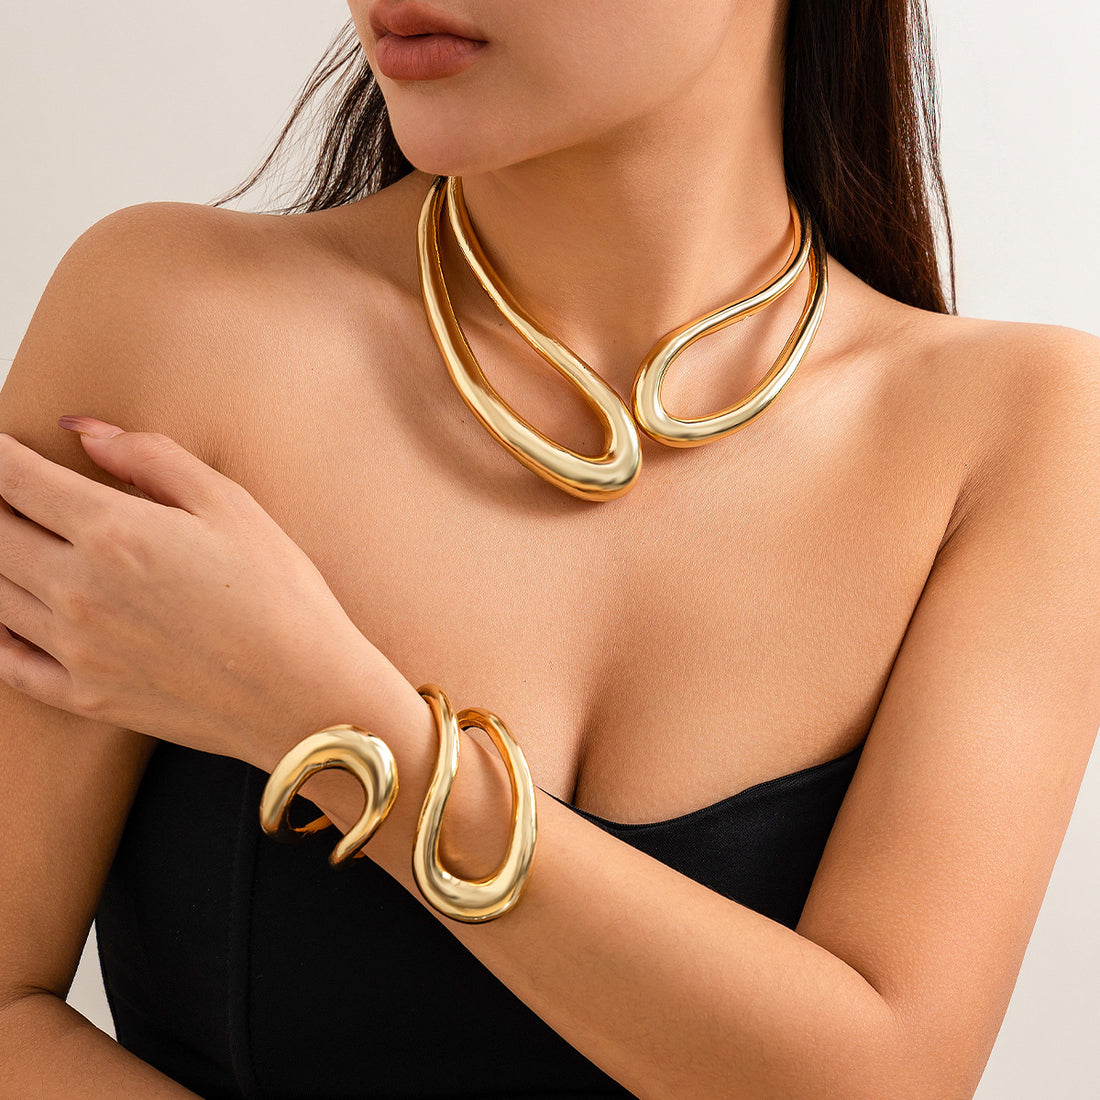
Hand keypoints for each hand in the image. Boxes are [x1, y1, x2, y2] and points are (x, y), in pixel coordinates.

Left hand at [0, 416, 403, 763]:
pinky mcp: (86, 696)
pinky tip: (2, 617)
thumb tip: (89, 434)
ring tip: (7, 542)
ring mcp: (75, 649)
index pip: (16, 479)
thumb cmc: (282, 597)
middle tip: (3, 495)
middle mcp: (78, 589)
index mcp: (113, 532)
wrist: (304, 694)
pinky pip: (8, 662)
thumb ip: (154, 459)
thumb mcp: (231, 506)